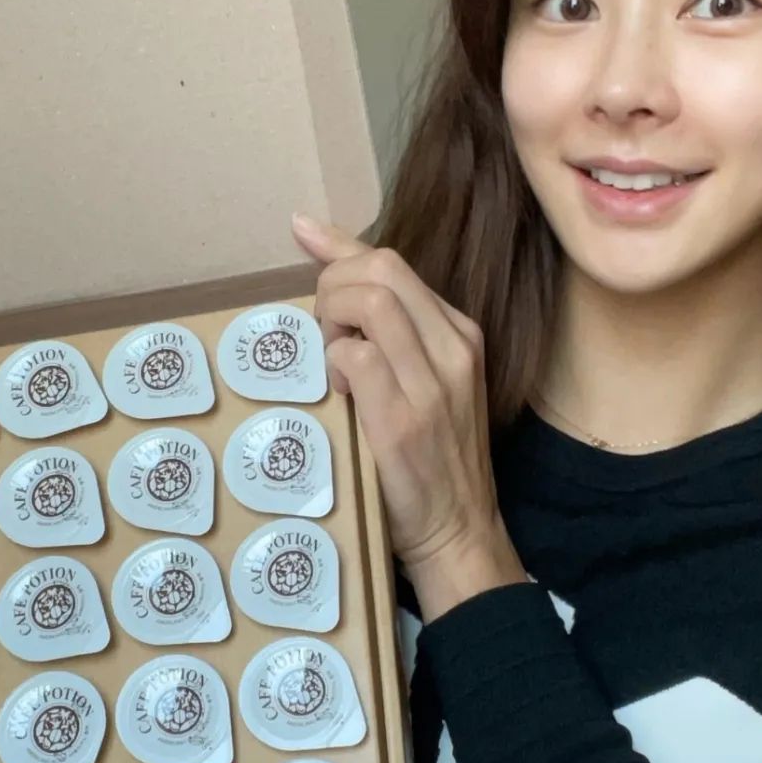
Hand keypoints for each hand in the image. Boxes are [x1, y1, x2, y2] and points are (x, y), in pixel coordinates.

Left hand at [291, 212, 525, 619]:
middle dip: (331, 282)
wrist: (458, 531)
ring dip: (330, 318)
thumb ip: (390, 334)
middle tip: (320, 326)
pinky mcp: (403, 421)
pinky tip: (337, 391)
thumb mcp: (427, 383)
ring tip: (329, 356)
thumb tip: (331, 284)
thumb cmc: (432, 458)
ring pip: (369, 302)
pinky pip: (354, 359)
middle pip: (381, 269)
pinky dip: (332, 364)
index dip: (340, 245)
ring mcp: (432, 384)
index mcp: (460, 334)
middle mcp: (454, 349)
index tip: (301, 231)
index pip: (393, 264)